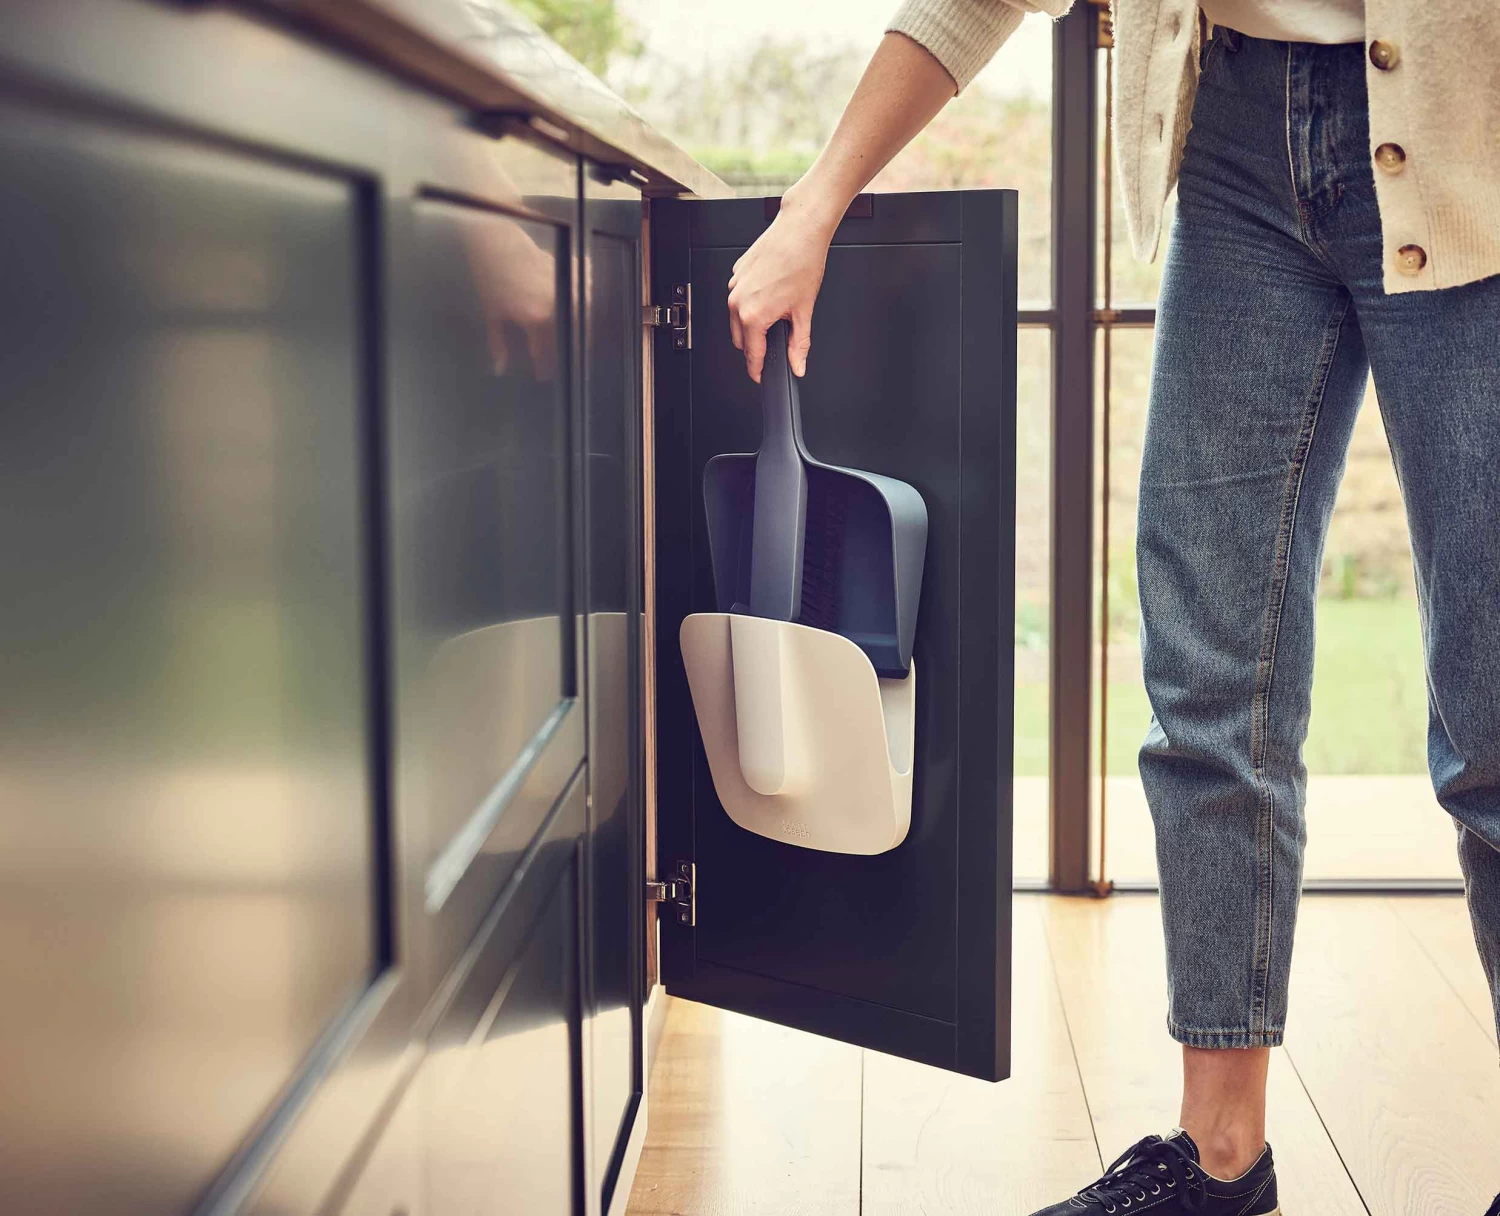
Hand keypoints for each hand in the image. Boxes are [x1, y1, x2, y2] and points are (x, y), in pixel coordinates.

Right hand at [727, 188, 841, 382]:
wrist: (799, 231)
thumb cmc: (802, 262)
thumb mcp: (804, 311)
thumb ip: (799, 344)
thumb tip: (798, 364)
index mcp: (753, 315)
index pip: (752, 354)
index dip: (758, 369)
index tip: (761, 376)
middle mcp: (738, 302)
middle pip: (741, 340)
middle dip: (756, 345)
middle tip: (776, 340)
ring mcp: (734, 286)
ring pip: (736, 319)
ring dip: (752, 323)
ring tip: (776, 311)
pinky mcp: (736, 274)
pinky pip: (738, 298)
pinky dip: (750, 303)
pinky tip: (770, 293)